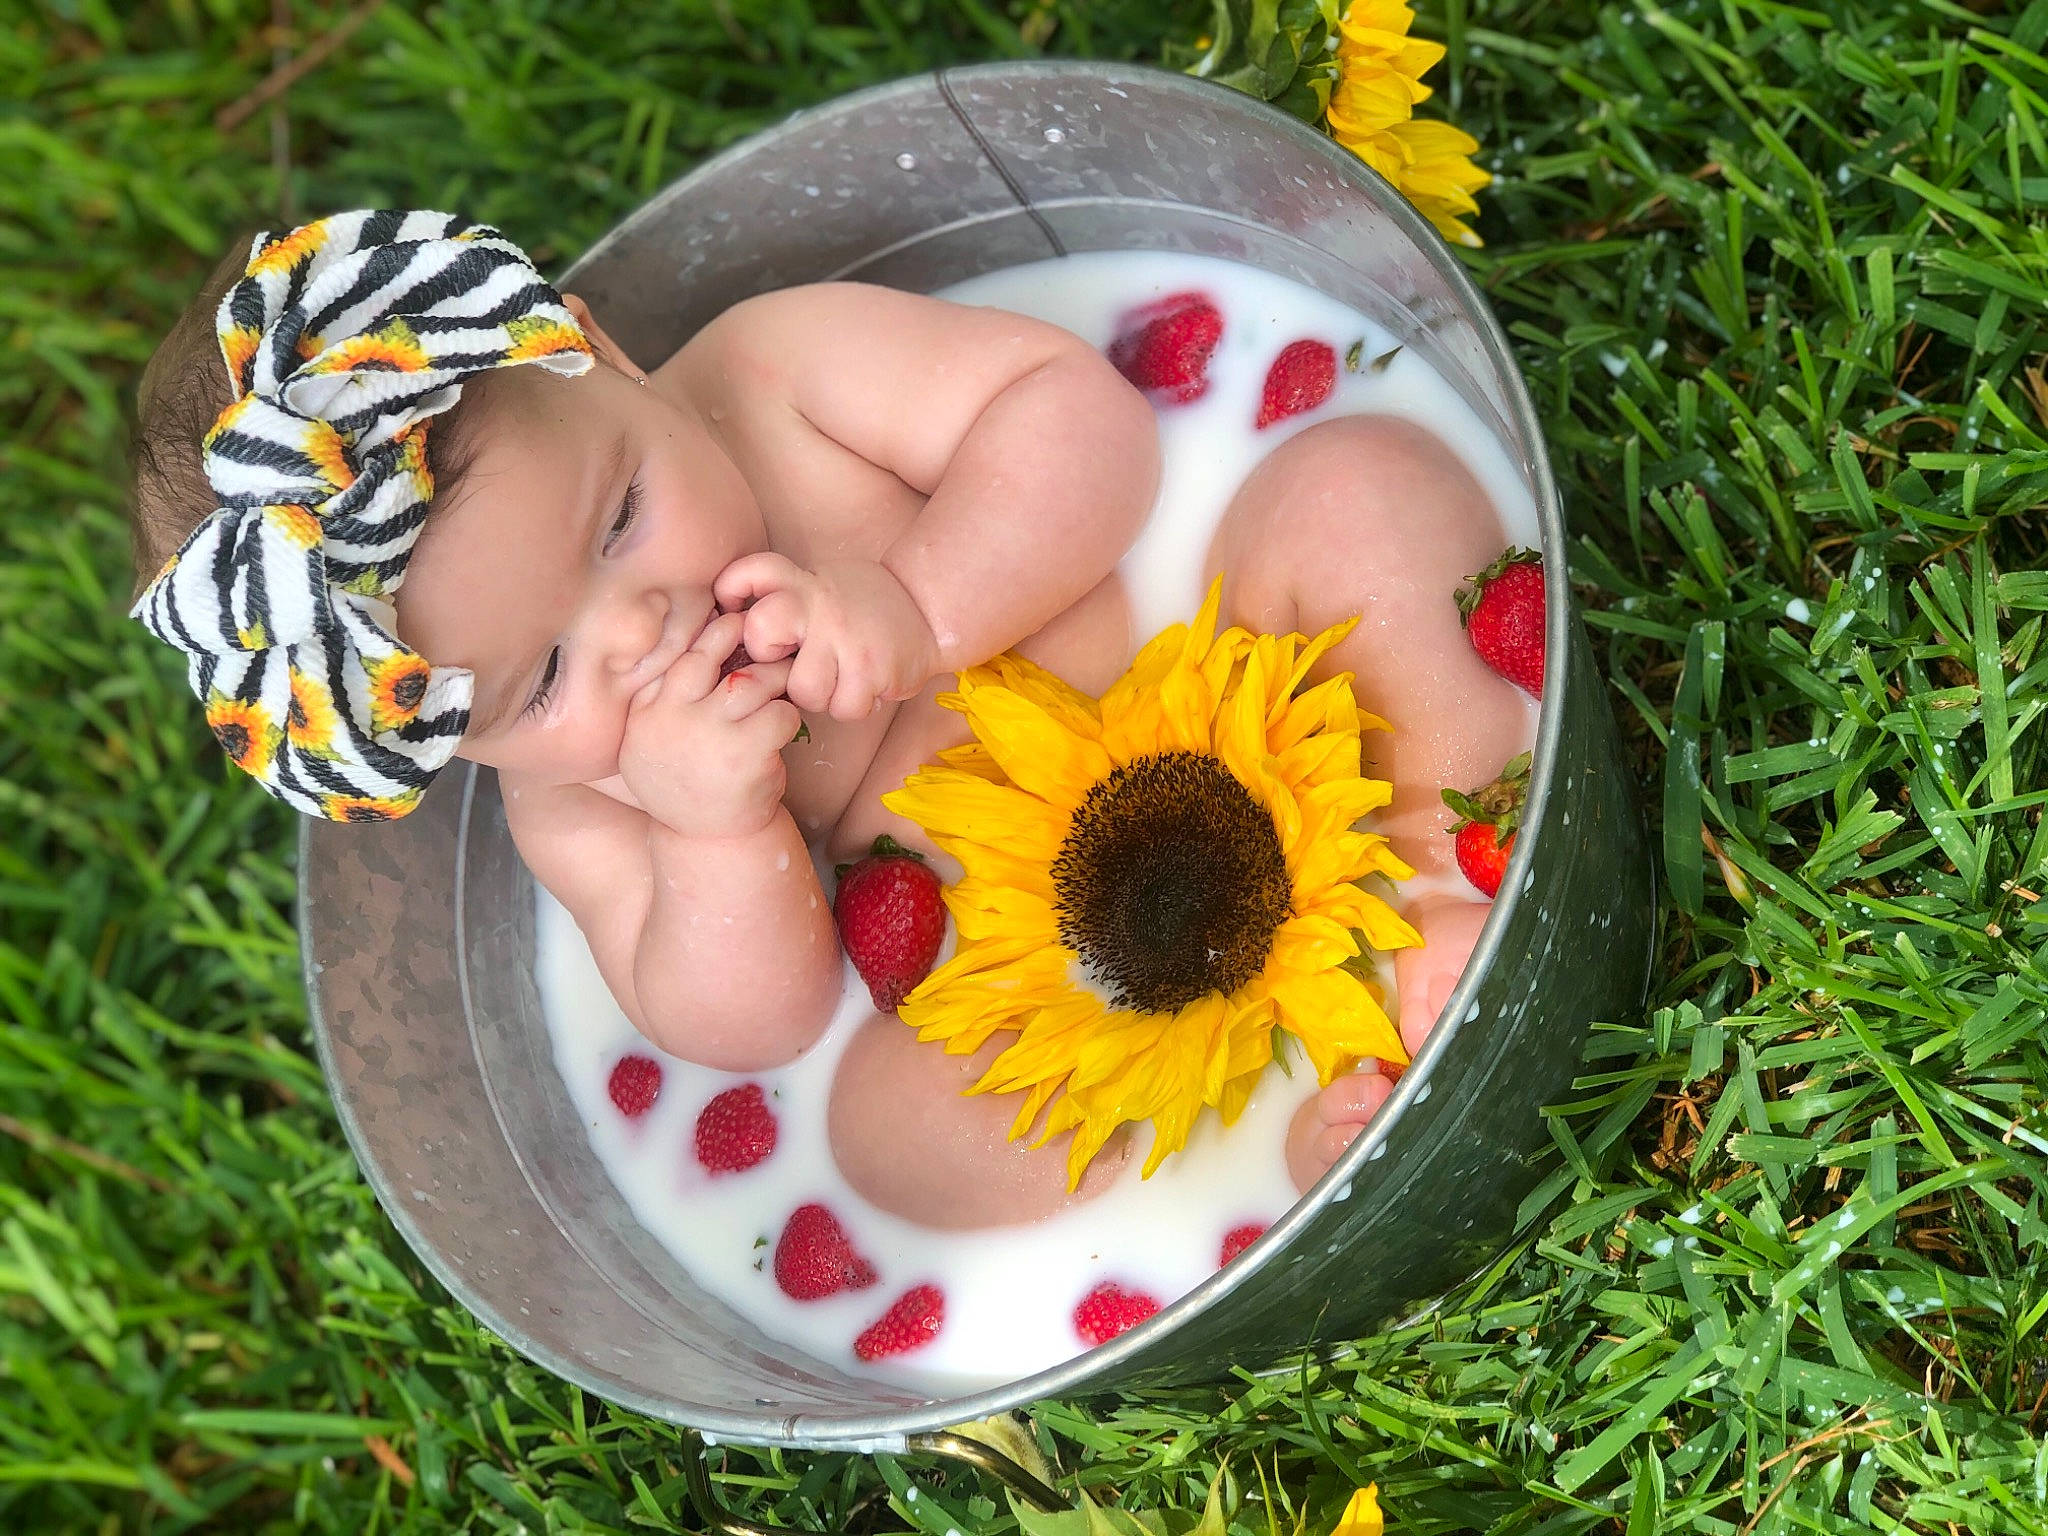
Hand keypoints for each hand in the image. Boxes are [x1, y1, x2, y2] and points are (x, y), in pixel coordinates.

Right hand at [616, 612, 801, 839]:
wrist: (708, 838)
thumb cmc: (691, 777)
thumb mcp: (656, 738)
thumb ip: (668, 695)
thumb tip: (706, 632)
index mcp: (646, 712)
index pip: (676, 656)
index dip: (709, 635)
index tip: (731, 624)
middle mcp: (669, 718)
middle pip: (710, 658)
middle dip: (742, 640)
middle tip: (766, 642)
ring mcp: (706, 735)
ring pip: (750, 683)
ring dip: (775, 679)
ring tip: (783, 682)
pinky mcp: (744, 754)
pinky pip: (779, 715)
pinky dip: (789, 716)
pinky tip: (785, 727)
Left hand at [714, 554, 939, 721]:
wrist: (927, 612)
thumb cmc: (860, 607)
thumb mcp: (819, 584)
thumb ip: (782, 595)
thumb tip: (727, 620)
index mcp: (805, 583)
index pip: (755, 572)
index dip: (733, 589)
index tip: (730, 605)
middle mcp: (822, 606)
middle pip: (762, 630)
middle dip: (766, 654)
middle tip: (790, 659)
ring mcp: (848, 638)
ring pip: (803, 690)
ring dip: (818, 695)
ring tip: (838, 677)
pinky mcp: (874, 670)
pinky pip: (843, 709)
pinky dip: (852, 706)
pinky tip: (864, 685)